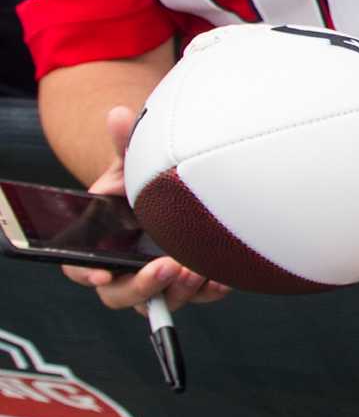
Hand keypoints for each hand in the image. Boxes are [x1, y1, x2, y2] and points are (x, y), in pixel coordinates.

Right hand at [63, 106, 230, 312]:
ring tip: (198, 271)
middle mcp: (122, 269)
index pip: (79, 268)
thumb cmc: (143, 182)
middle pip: (119, 295)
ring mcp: (154, 280)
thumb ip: (126, 144)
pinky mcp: (186, 283)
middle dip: (142, 287)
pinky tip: (222, 278)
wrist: (171, 193)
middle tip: (167, 267)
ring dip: (178, 292)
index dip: (85, 274)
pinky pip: (195, 297)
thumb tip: (119, 114)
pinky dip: (208, 292)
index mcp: (98, 245)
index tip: (101, 273)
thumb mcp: (135, 162)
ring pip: (159, 303)